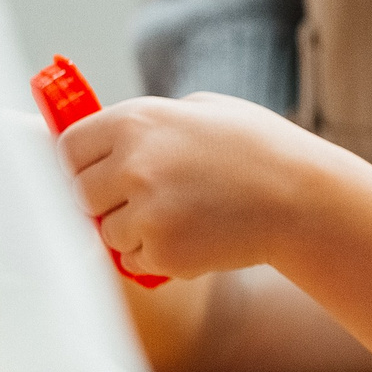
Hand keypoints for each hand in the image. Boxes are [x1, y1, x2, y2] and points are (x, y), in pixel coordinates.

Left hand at [59, 93, 333, 278]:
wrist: (303, 198)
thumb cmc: (258, 149)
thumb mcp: (203, 110)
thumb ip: (148, 125)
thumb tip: (102, 146)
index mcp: (137, 121)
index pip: (68, 148)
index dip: (78, 163)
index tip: (94, 172)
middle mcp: (133, 164)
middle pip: (79, 194)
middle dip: (105, 200)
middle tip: (145, 198)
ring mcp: (145, 211)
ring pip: (107, 232)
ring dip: (133, 231)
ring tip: (183, 216)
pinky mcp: (163, 252)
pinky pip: (134, 261)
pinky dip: (157, 256)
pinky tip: (195, 236)